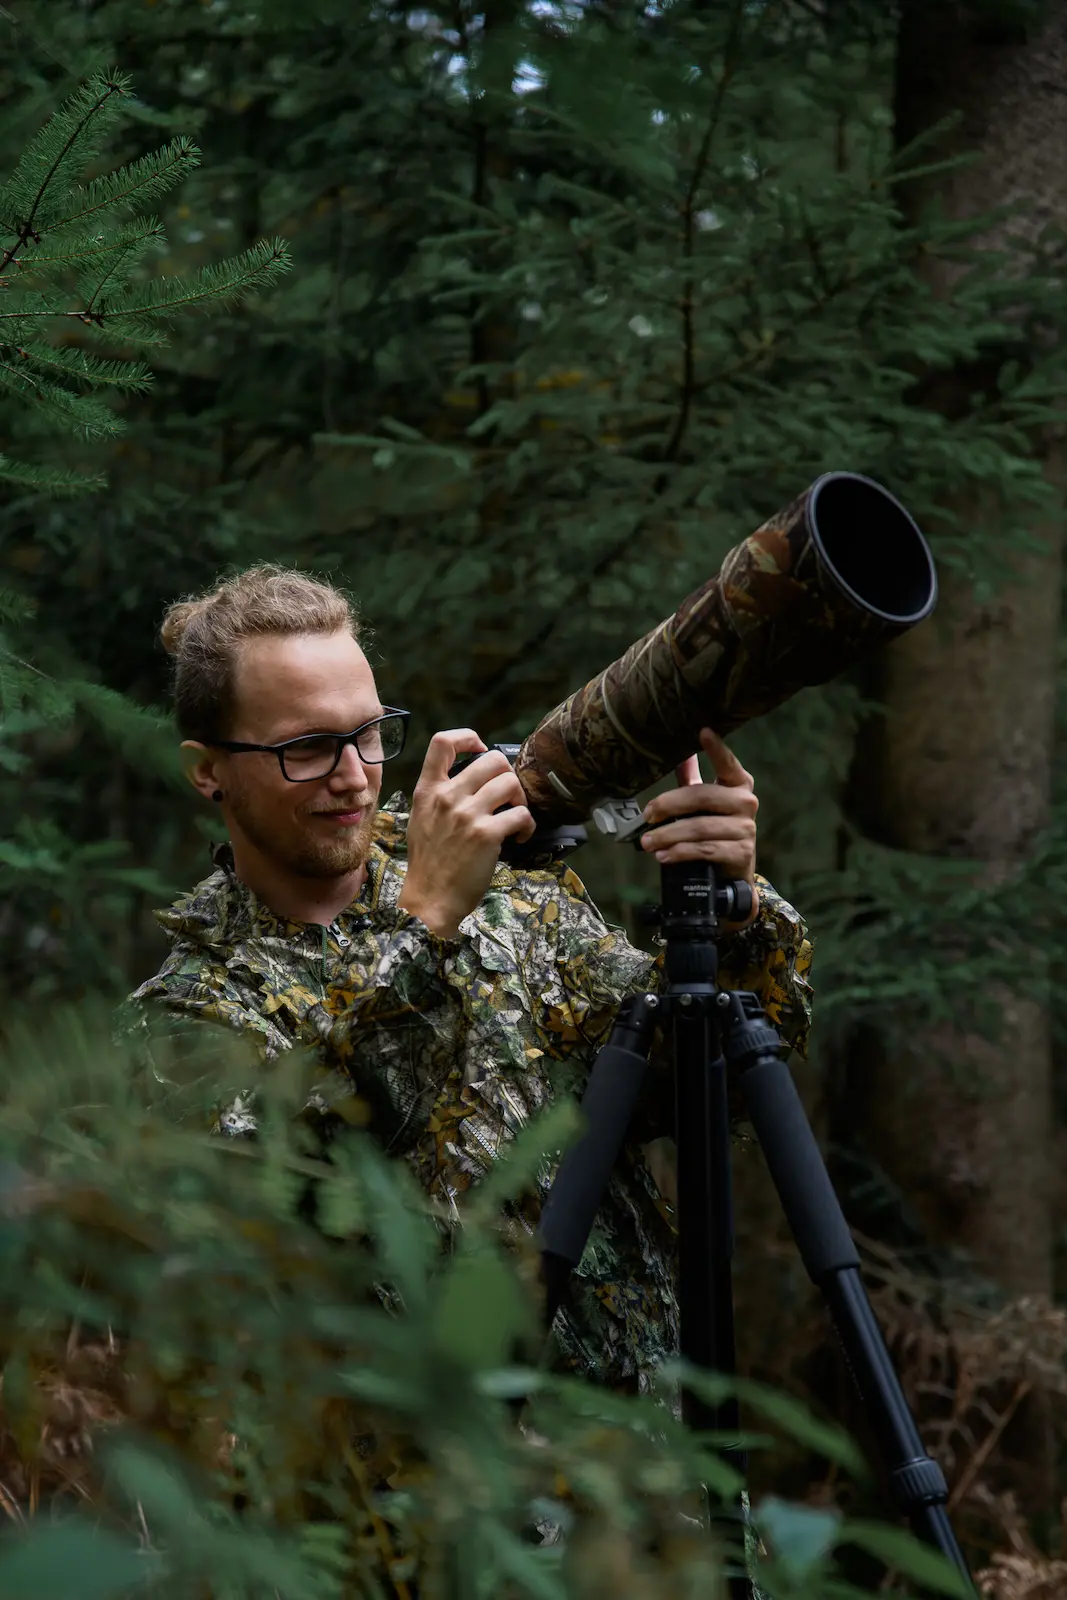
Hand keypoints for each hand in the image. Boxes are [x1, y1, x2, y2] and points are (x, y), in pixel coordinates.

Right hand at [398, 729, 535, 938]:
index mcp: (428, 790)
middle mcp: (447, 797)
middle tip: (508, 796)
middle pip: (492, 759)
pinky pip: (521, 814)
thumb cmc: (429, 863)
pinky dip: (528, 825)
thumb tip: (471, 781)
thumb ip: (441, 796)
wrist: (429, 899)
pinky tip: (520, 837)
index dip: (468, 737)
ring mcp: (467, 815)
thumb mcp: (422, 819)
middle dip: (508, 775)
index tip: (481, 750)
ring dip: (521, 799)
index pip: (443, 742)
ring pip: (511, 783)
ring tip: (516, 816)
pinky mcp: (486, 835)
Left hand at [640, 727, 759, 928]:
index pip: (727, 763)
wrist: (731, 874)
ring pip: (699, 828)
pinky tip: (663, 856)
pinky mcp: (742, 853)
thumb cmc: (714, 829)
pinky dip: (679, 853)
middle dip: (669, 805)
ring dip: (668, 836)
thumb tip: (677, 751)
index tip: (703, 731)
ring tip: (647, 842)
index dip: (717, 749)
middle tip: (646, 816)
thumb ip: (691, 778)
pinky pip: (704, 850)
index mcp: (738, 784)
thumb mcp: (704, 803)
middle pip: (702, 797)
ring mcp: (746, 829)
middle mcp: (746, 802)